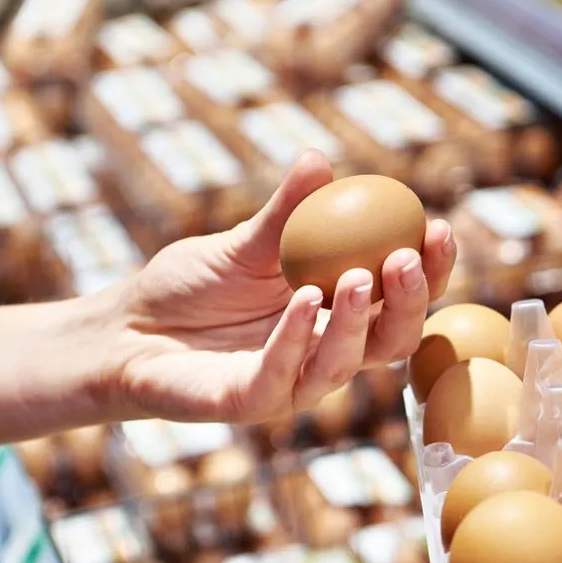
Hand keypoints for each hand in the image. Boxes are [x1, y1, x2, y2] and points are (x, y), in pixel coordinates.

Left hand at [98, 150, 454, 422]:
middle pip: (394, 339)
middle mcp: (327, 353)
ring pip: (347, 362)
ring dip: (360, 320)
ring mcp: (294, 383)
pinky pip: (284, 374)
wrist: (124, 331)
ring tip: (361, 274)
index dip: (430, 270)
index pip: (400, 299)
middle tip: (407, 257)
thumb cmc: (188, 289)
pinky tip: (302, 299)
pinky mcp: (253, 403)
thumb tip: (319, 160)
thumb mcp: (241, 242)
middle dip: (411, 301)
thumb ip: (284, 212)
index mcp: (337, 315)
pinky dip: (297, 337)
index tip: (436, 227)